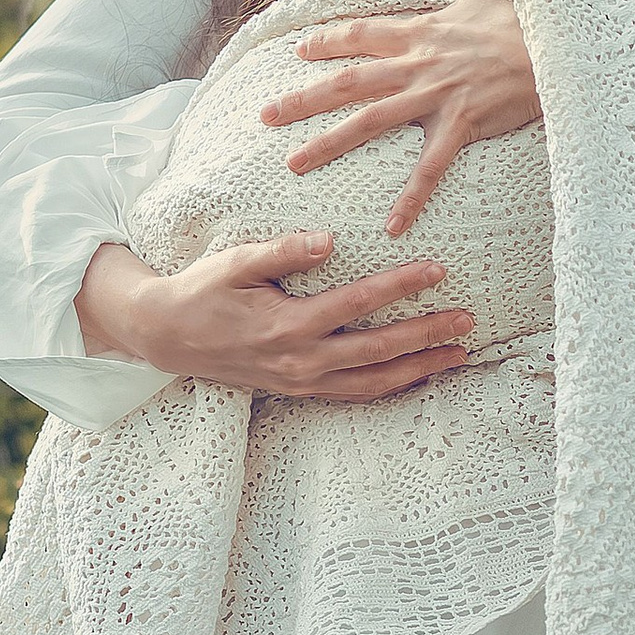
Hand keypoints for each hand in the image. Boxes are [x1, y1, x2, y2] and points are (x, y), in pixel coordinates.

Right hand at [75, 233, 473, 402]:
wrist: (167, 337)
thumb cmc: (202, 291)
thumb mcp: (234, 262)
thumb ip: (282, 251)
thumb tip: (328, 240)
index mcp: (286, 324)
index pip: (357, 304)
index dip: (400, 286)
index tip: (437, 270)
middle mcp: (299, 360)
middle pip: (378, 351)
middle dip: (426, 335)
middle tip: (467, 320)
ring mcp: (301, 381)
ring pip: (372, 382)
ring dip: (419, 368)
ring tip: (459, 354)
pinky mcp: (300, 390)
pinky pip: (355, 395)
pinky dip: (391, 387)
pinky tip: (419, 375)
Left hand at [256, 0, 540, 235]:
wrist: (560, 43)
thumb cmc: (527, 14)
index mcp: (421, 31)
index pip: (361, 35)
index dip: (327, 43)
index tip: (299, 52)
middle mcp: (418, 64)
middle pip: (348, 81)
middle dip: (303, 98)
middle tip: (264, 116)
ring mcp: (438, 95)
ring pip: (370, 121)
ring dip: (329, 143)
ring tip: (294, 164)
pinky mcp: (464, 124)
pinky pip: (431, 166)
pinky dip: (411, 197)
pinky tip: (392, 226)